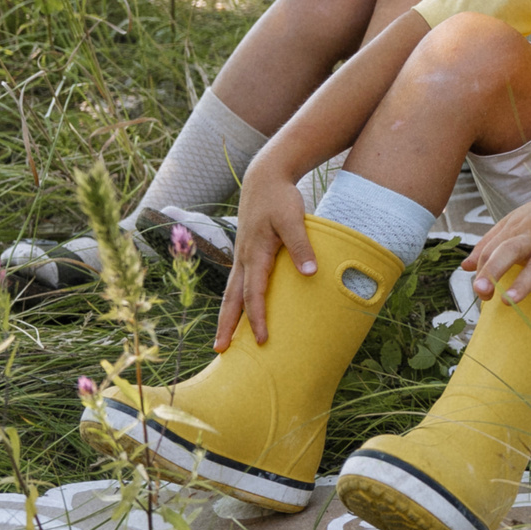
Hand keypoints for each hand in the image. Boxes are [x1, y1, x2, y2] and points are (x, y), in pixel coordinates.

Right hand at [218, 167, 320, 350]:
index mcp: (255, 254)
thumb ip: (301, 247)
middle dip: (226, 325)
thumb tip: (310, 274)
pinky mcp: (245, 252)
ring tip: (223, 337)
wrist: (264, 179)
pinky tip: (238, 309)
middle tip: (219, 351)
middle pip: (232, 298)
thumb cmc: (280, 199)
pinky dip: (234, 300)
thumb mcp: (294, 220)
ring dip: (227, 315)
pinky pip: (237, 282)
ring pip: (231, 291)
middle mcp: (244, 258)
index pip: (254, 294)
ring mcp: (242, 255)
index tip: (262, 339)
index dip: (257, 318)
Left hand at [462, 189, 530, 315]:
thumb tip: (466, 266)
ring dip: (524, 283)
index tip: (480, 290)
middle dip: (494, 270)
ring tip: (509, 301)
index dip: (482, 270)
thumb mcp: (515, 221)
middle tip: (481, 291)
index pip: (491, 249)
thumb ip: (490, 243)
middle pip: (510, 251)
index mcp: (515, 228)